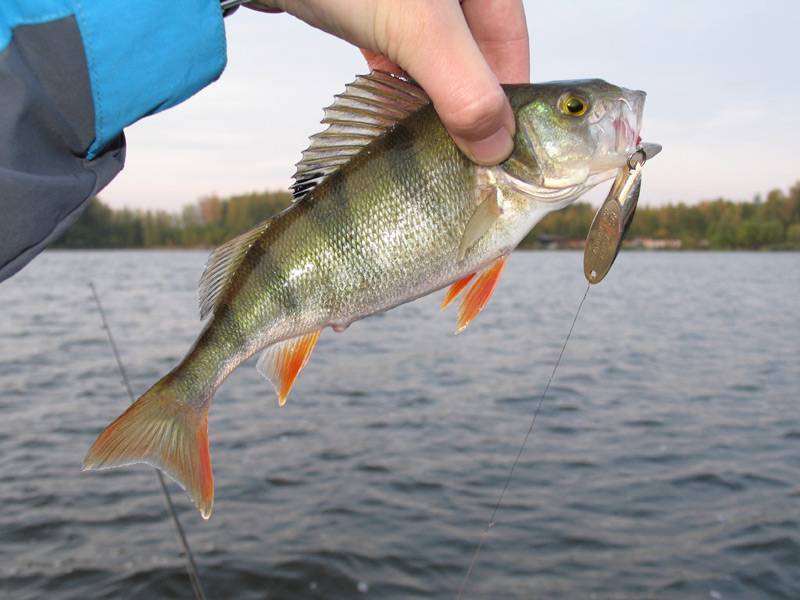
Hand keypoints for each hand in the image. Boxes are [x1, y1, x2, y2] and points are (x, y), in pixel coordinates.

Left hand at [246, 0, 528, 165]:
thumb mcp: (418, 28)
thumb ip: (463, 88)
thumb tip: (496, 147)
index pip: (512, 46)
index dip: (509, 103)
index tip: (500, 153)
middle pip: (475, 55)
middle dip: (467, 106)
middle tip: (461, 156)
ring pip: (434, 57)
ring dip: (430, 101)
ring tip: (428, 145)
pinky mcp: (373, 5)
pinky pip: (398, 51)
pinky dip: (396, 84)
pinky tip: (391, 114)